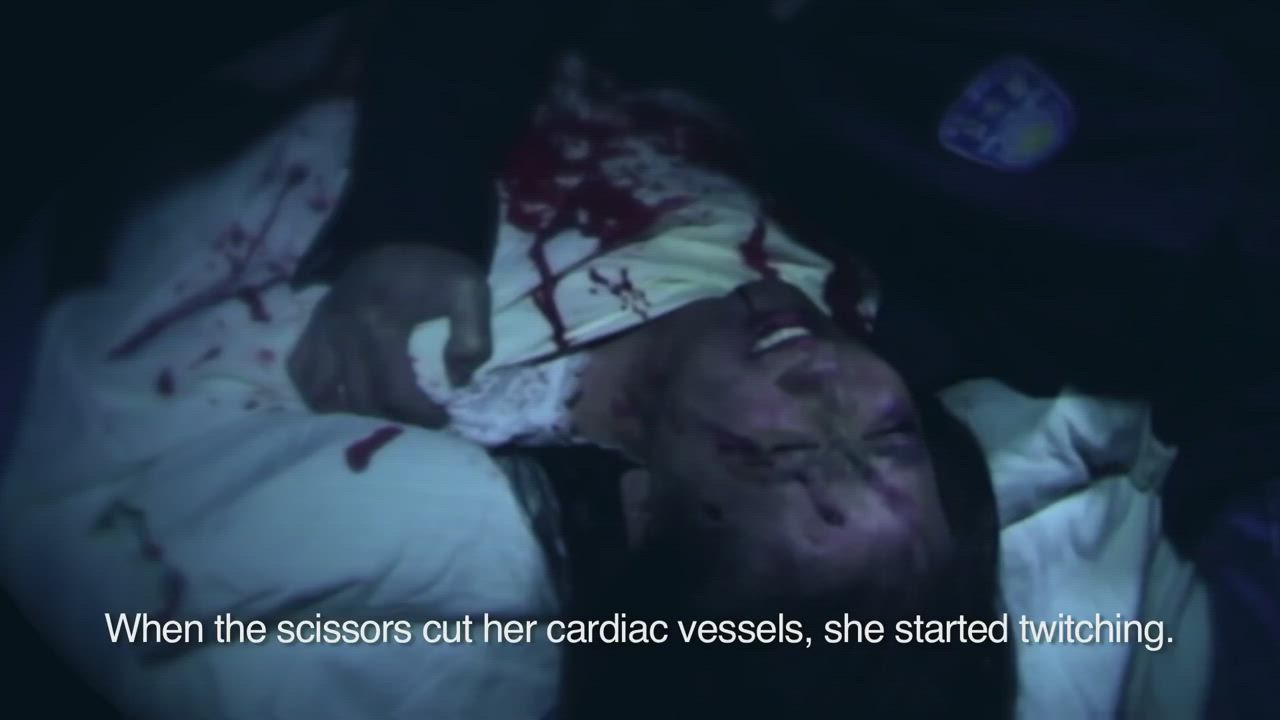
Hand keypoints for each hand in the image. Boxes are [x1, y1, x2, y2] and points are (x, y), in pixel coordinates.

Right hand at [287, 243, 491, 426]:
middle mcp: (342, 330)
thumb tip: (457, 381)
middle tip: (418, 420)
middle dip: (392, 419)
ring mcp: (322, 328)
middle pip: (360, 400)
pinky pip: (300, 371)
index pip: (394, 392)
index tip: (442, 418)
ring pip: (322, 394)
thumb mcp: (470, 295)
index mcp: (380, 324)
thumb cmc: (440, 268)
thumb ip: (473, 340)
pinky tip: (345, 397)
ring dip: (353, 414)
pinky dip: (317, 392)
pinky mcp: (313, 325)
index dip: (421, 415)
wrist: (407, 232)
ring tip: (384, 413)